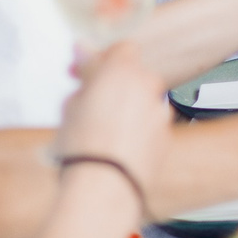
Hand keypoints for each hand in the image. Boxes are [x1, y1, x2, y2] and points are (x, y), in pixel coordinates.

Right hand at [55, 39, 173, 212]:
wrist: (104, 187)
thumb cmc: (82, 146)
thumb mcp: (71, 104)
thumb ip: (85, 74)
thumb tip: (83, 50)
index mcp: (122, 71)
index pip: (121, 49)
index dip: (103, 60)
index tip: (87, 73)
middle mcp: (148, 86)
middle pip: (134, 76)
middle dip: (115, 86)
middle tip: (91, 103)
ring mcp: (160, 111)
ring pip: (143, 101)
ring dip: (128, 109)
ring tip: (102, 133)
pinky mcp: (167, 136)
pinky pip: (150, 124)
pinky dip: (138, 130)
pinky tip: (118, 148)